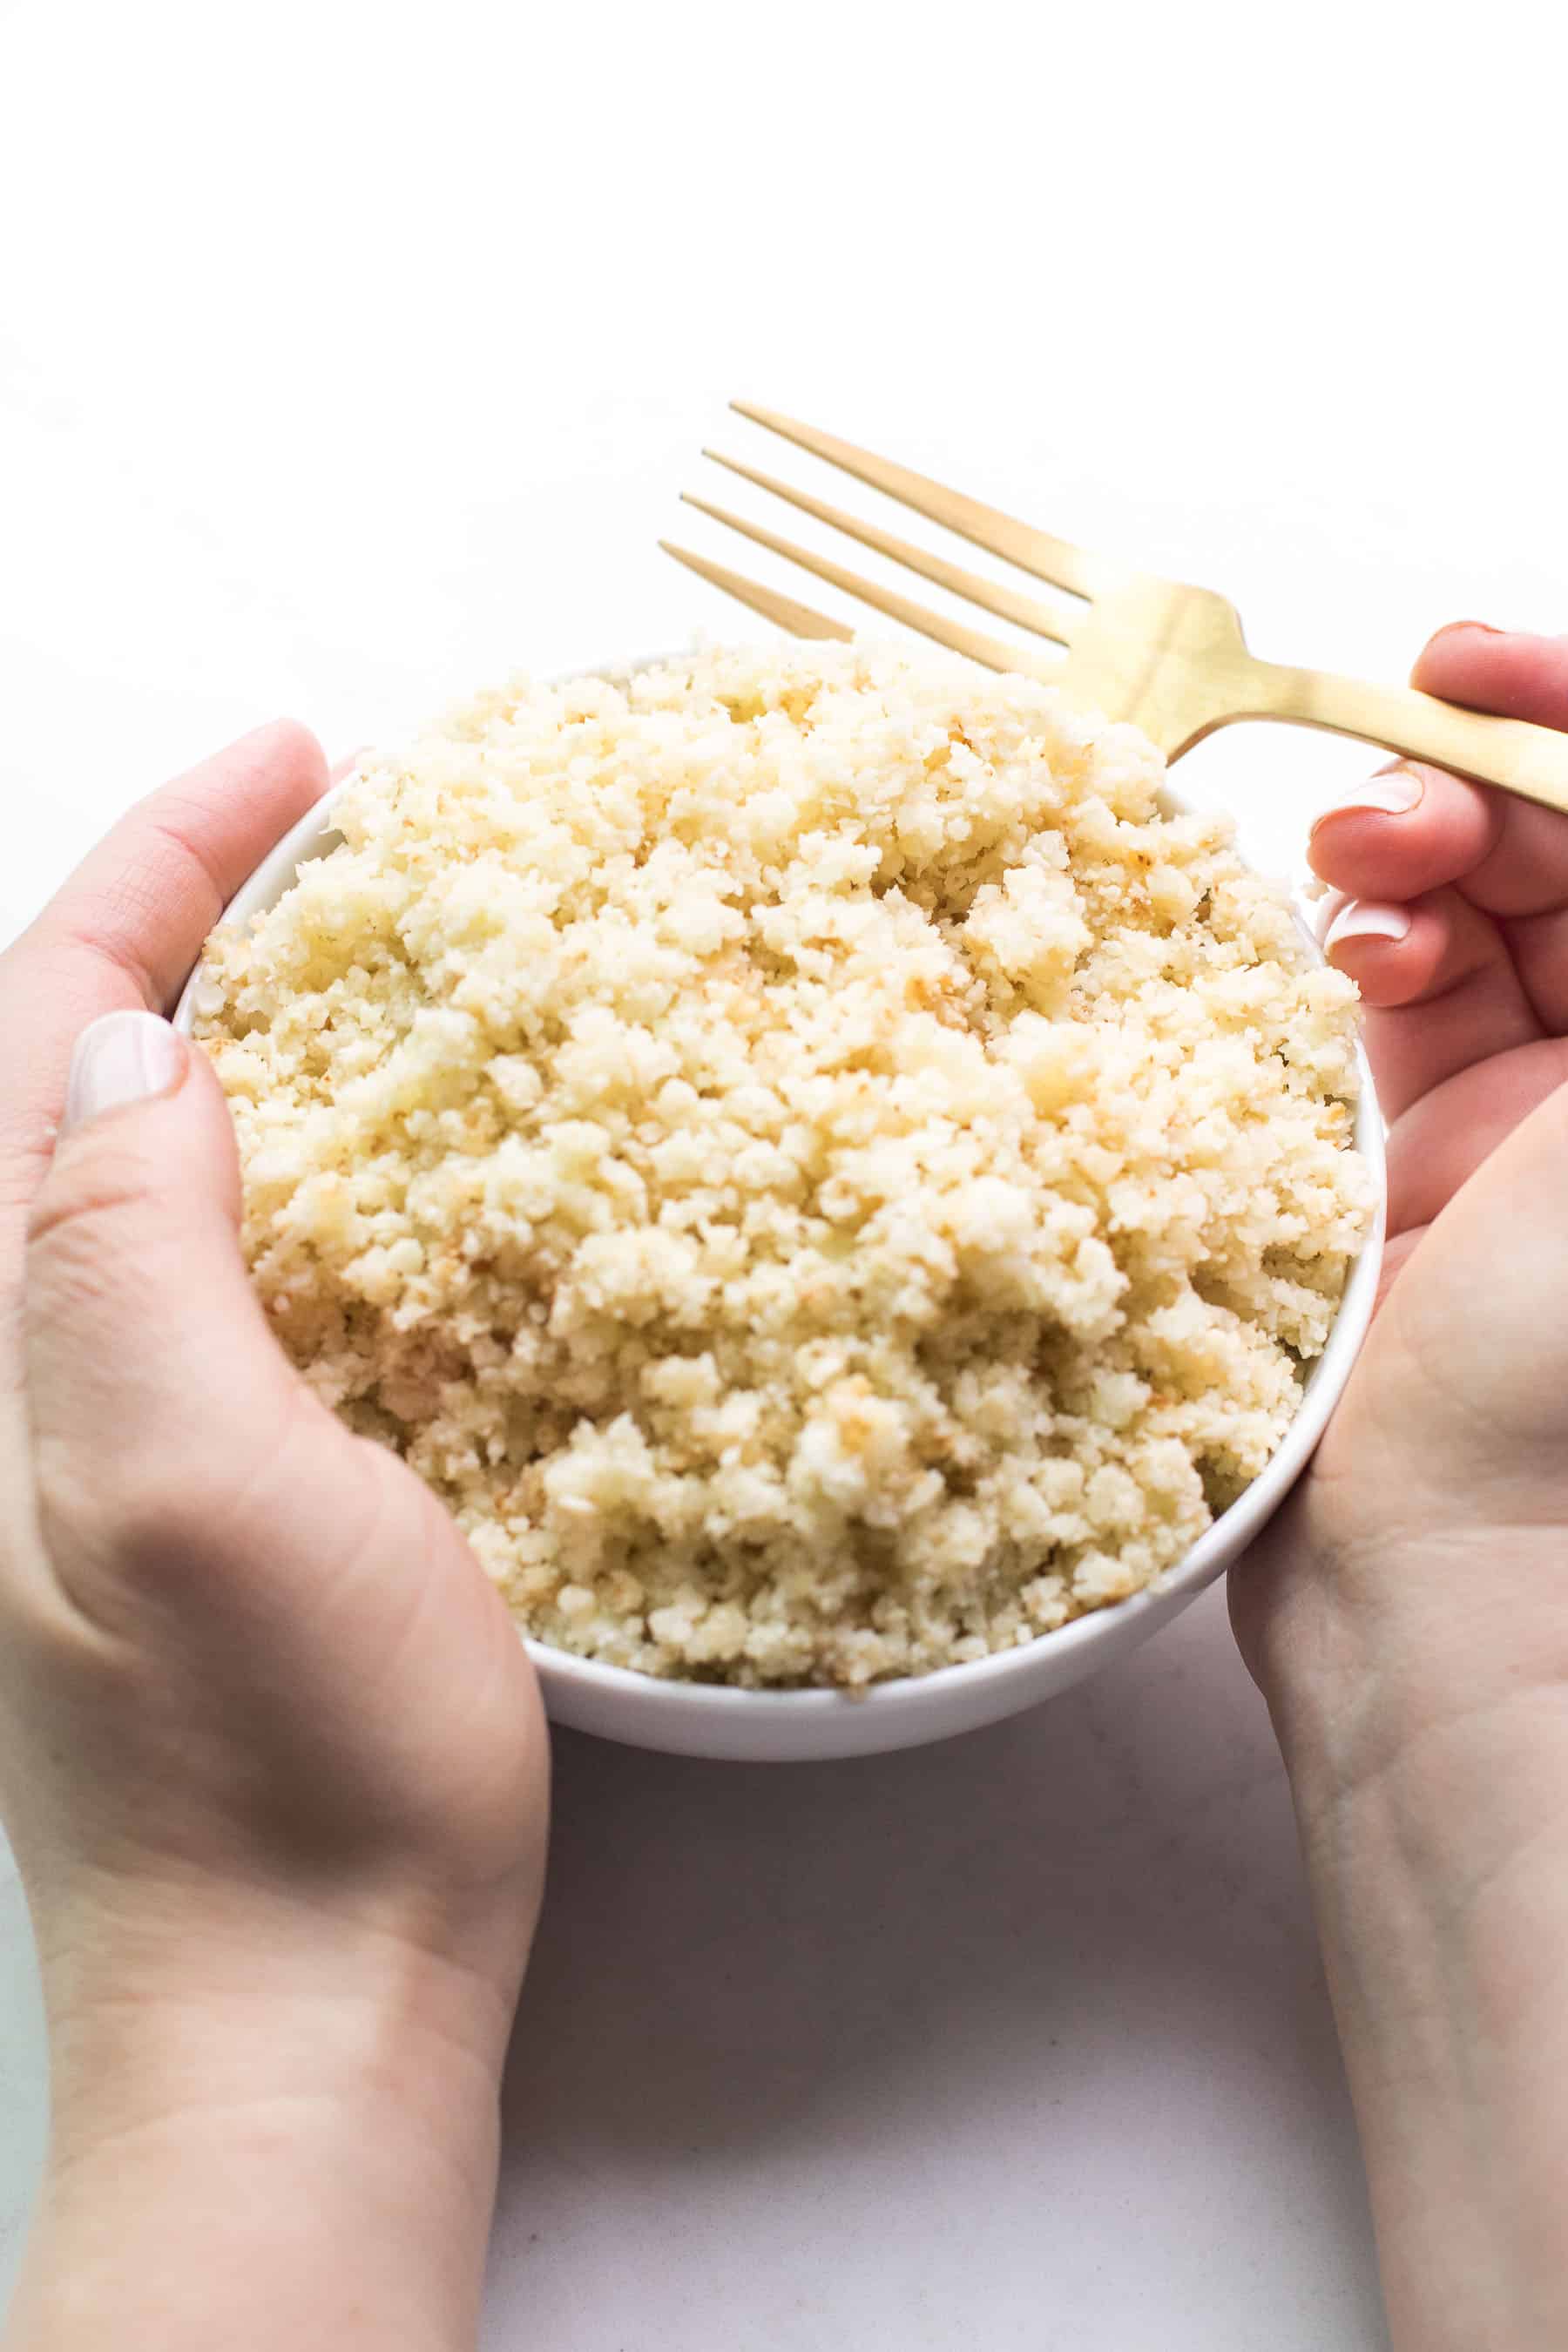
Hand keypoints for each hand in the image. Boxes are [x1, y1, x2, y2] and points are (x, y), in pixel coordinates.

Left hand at [0, 724, 548, 2350]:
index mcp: (9, 1339)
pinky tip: (413, 1171)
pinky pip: (245, 1273)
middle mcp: (38, 1367)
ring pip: (169, 1168)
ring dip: (262, 1034)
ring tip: (385, 954)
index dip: (167, 870)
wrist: (307, 2006)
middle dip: (198, 922)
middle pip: (85, 1079)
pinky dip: (322, 1171)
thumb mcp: (194, 1491)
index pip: (56, 1029)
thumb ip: (130, 1256)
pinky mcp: (212, 1492)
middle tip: (345, 835)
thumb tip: (153, 1049)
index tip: (306, 761)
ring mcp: (119, 1432)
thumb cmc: (276, 1774)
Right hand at [1232, 626, 1567, 2349]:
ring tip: (1353, 866)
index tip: (1478, 661)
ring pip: (1464, 906)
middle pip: (1562, 853)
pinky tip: (1332, 954)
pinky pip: (1370, 999)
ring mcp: (1519, 1122)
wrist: (1450, 1598)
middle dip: (1480, 777)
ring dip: (1406, 850)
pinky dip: (1349, 950)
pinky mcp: (1396, 1164)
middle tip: (1396, 761)